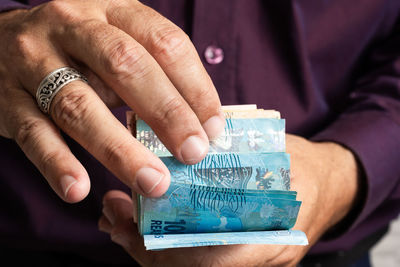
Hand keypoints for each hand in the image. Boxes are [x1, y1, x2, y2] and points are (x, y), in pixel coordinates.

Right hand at [0, 0, 224, 202]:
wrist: (2, 40)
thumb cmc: (78, 49)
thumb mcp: (118, 44)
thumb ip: (153, 75)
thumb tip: (199, 125)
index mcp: (113, 12)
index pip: (164, 43)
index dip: (195, 87)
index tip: (214, 129)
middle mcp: (73, 27)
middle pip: (126, 66)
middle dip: (166, 113)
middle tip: (193, 154)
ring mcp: (34, 60)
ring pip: (79, 105)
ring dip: (119, 149)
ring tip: (153, 182)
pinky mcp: (7, 96)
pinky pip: (32, 132)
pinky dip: (56, 162)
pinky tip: (78, 189)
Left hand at [98, 134, 359, 265]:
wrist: (328, 184)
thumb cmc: (302, 165)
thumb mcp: (278, 150)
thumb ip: (235, 146)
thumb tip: (175, 126)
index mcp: (271, 237)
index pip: (209, 260)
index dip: (163, 249)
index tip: (129, 221)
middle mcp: (258, 258)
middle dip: (143, 248)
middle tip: (113, 217)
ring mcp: (248, 261)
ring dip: (146, 248)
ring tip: (117, 221)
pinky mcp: (237, 254)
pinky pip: (194, 259)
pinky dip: (164, 246)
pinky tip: (141, 226)